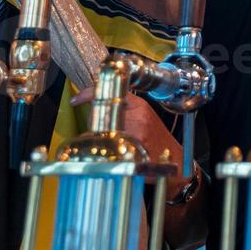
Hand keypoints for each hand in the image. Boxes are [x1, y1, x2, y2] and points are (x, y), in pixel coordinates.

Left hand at [69, 86, 187, 189]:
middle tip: (99, 127)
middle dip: (95, 121)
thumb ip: (124, 109)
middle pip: (101, 114)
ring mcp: (134, 135)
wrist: (174, 158)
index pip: (111, 92)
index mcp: (139, 106)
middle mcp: (137, 118)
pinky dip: (105, 150)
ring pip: (102, 132)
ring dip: (99, 137)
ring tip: (111, 142)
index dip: (89, 93)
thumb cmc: (156, 138)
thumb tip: (96, 105)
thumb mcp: (143, 116)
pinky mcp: (132, 151)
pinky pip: (108, 148)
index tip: (77, 98)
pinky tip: (113, 154)